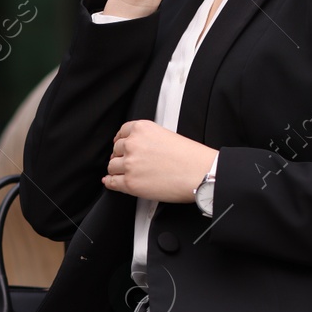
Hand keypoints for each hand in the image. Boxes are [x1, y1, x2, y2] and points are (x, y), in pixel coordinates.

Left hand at [101, 120, 217, 202]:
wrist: (200, 173)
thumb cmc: (191, 157)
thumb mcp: (167, 135)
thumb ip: (147, 138)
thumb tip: (137, 147)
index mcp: (142, 129)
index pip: (122, 132)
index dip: (120, 140)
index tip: (120, 144)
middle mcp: (132, 144)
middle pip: (116, 150)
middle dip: (120, 156)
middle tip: (127, 161)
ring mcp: (129, 164)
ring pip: (112, 166)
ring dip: (117, 169)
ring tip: (124, 173)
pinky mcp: (130, 183)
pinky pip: (112, 182)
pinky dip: (110, 182)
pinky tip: (111, 181)